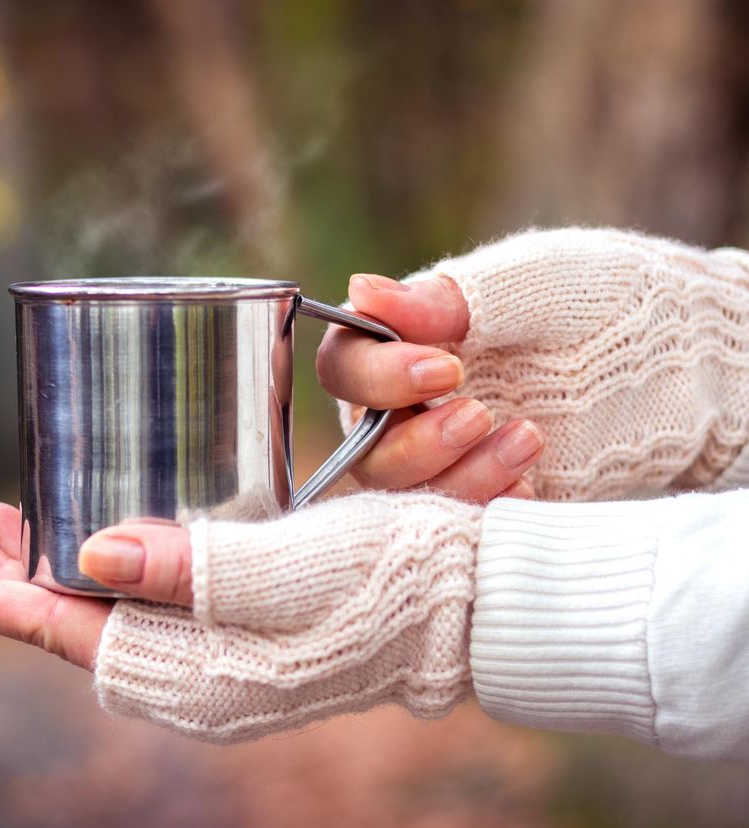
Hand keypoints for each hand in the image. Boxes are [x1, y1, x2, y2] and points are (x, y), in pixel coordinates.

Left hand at [0, 490, 483, 741]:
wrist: (469, 601)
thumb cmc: (390, 584)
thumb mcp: (292, 570)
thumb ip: (189, 568)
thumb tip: (89, 551)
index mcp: (199, 676)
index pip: (71, 635)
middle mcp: (199, 673)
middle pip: (77, 623)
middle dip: (7, 579)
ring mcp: (222, 648)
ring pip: (111, 606)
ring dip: (54, 564)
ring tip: (3, 525)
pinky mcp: (245, 618)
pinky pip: (152, 593)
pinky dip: (112, 557)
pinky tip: (101, 527)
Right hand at [318, 227, 748, 499]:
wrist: (685, 360)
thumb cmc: (603, 300)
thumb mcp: (527, 285)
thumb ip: (444, 298)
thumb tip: (359, 291)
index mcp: (408, 345)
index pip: (346, 368)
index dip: (376, 377)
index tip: (445, 367)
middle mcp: (413, 407)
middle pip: (362, 447)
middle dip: (416, 440)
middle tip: (481, 413)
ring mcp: (449, 458)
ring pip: (404, 495)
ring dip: (454, 475)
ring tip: (528, 439)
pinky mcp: (487, 496)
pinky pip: (457, 522)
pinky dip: (485, 506)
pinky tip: (531, 483)